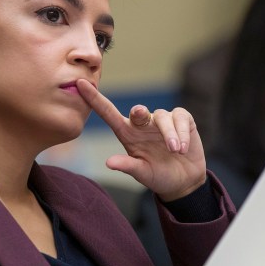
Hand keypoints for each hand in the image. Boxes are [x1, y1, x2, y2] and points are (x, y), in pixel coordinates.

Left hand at [76, 79, 205, 200]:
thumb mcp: (142, 174)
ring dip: (169, 134)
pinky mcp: (182, 119)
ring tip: (175, 151)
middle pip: (138, 111)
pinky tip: (183, 149)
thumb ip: (128, 166)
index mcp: (128, 133)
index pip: (108, 113)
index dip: (94, 99)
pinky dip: (182, 133)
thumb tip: (108, 163)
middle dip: (139, 111)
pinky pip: (180, 118)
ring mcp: (163, 120)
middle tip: (139, 114)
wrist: (185, 181)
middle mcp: (143, 124)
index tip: (80, 84)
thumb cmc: (159, 175)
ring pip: (163, 117)